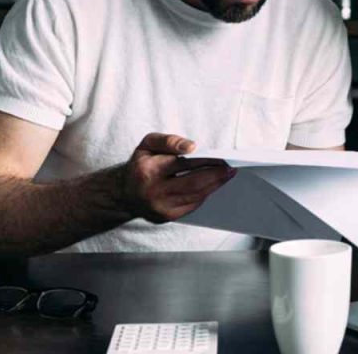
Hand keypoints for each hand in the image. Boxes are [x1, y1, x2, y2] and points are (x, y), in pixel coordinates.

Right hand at [119, 133, 235, 222]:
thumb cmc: (141, 164)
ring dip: (215, 185)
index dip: (205, 160)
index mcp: (147, 171)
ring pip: (195, 196)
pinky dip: (204, 194)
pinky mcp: (168, 217)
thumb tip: (192, 147)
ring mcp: (161, 207)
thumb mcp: (148, 144)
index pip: (182, 164)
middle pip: (193, 183)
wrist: (125, 193)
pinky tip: (213, 184)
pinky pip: (192, 205)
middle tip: (231, 168)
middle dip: (215, 175)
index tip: (222, 156)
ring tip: (227, 174)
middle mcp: (153, 192)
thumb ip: (169, 141)